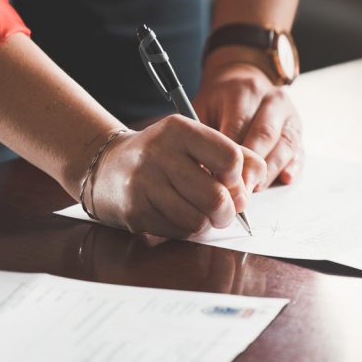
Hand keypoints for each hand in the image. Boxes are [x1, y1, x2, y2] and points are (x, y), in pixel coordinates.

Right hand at [88, 116, 266, 237]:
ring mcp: (144, 184)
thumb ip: (234, 155)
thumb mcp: (195, 141)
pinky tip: (177, 216)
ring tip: (200, 213)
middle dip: (228, 212)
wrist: (107, 166)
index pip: (230, 158)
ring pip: (198, 221)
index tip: (230, 182)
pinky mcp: (135, 211)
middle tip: (223, 210)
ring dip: (206, 223)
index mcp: (179, 130)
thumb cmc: (162, 155)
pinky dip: (186, 230)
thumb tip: (254, 184)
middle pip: (217, 197)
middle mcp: (159, 153)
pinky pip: (178, 232)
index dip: (238, 178)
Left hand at [194, 56, 303, 187]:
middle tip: (238, 191)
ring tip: (254, 190)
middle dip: (251, 167)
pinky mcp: (298, 130)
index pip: (238, 126)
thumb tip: (201, 170)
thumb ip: (202, 135)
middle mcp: (272, 99)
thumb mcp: (203, 108)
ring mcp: (289, 114)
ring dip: (270, 171)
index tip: (219, 179)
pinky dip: (293, 167)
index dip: (229, 156)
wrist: (242, 81)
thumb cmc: (218, 103)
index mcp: (245, 91)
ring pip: (285, 145)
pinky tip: (284, 179)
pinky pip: (300, 151)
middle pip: (265, 136)